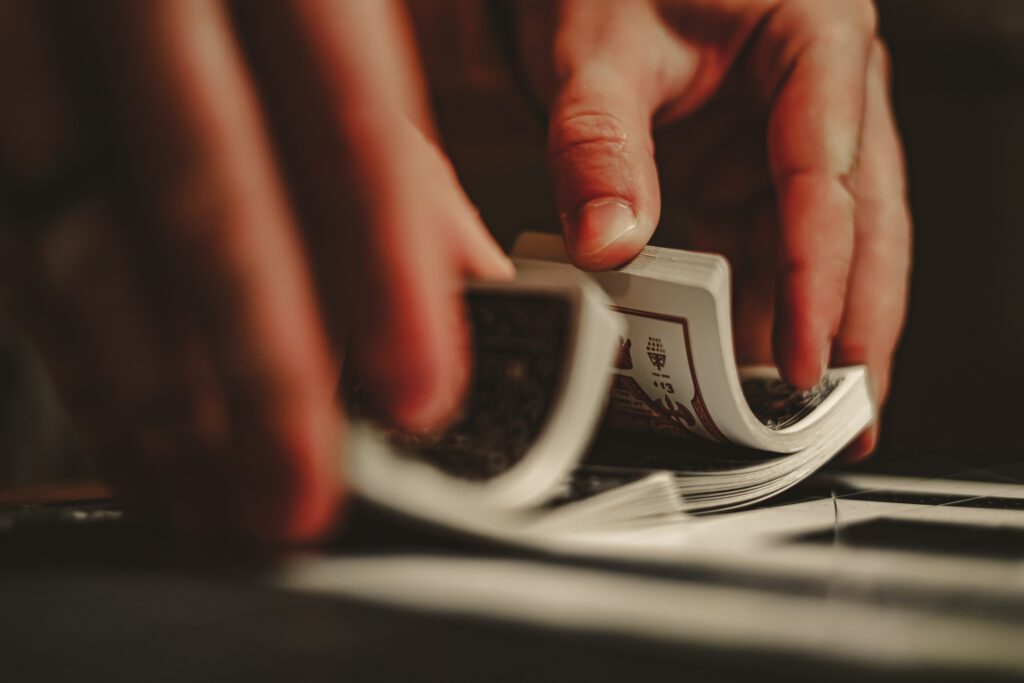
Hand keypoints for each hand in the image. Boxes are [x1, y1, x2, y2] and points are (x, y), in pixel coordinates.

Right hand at [0, 0, 510, 538]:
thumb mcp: (334, 16)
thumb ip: (396, 147)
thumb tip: (472, 277)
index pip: (349, 125)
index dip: (389, 271)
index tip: (419, 393)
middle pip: (205, 196)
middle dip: (261, 366)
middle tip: (301, 493)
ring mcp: (35, 32)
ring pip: (81, 234)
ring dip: (153, 394)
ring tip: (215, 498)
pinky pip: (12, 234)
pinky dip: (73, 353)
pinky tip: (125, 433)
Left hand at [517, 0, 910, 457]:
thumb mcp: (598, 49)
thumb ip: (598, 144)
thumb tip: (609, 246)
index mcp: (816, 39)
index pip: (829, 178)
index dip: (820, 278)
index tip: (803, 359)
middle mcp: (822, 94)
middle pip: (859, 225)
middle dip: (854, 327)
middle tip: (846, 416)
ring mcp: (789, 137)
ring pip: (820, 249)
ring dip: (810, 331)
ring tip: (799, 415)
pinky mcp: (751, 170)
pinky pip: (766, 249)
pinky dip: (759, 309)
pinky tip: (748, 364)